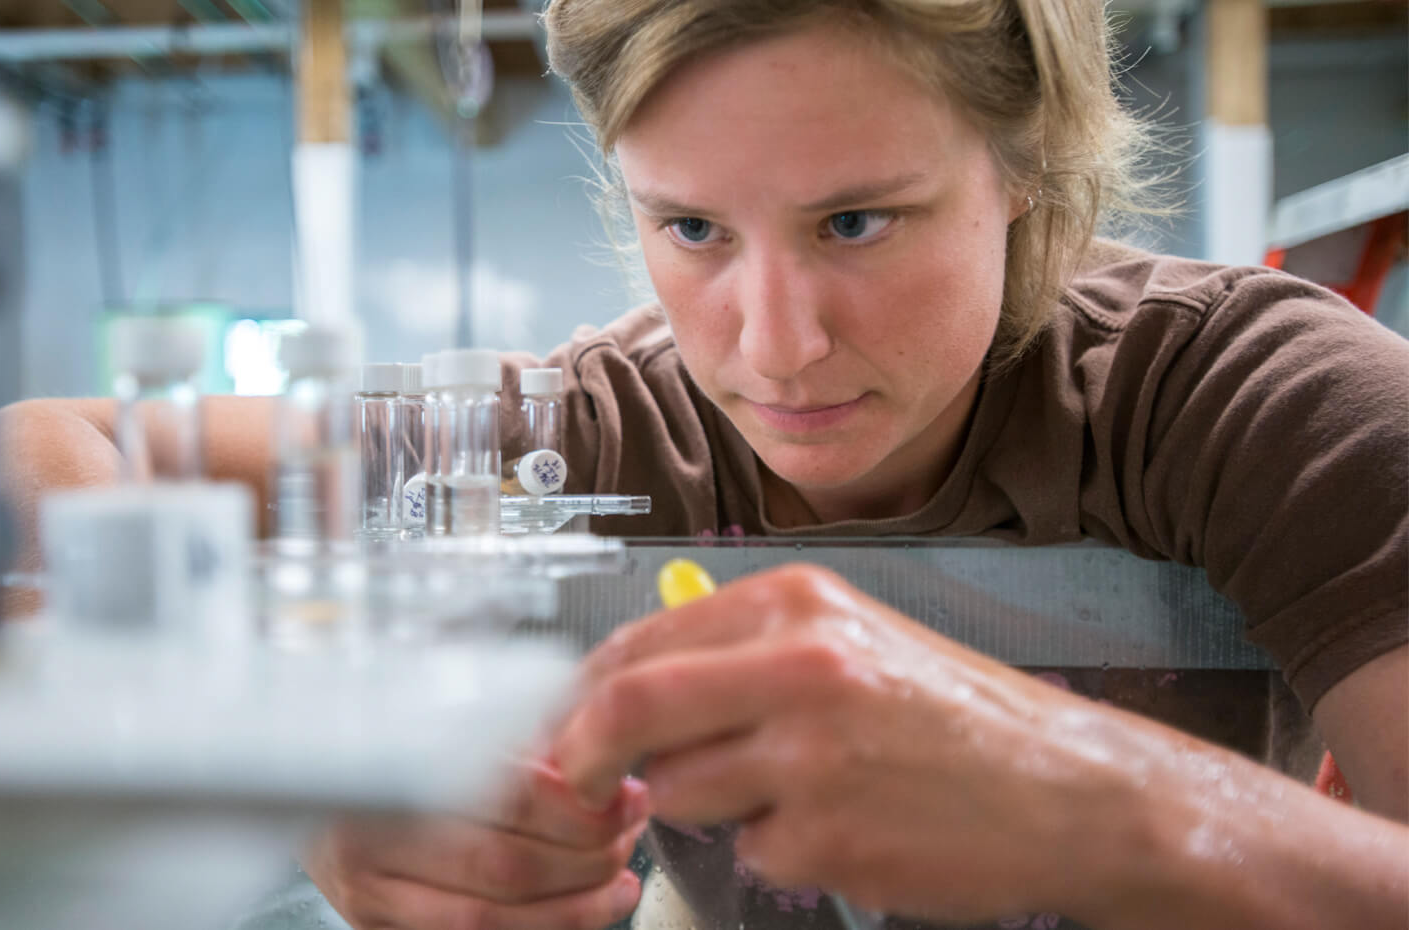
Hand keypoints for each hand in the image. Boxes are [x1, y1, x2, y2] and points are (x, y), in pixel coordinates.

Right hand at [303, 758, 648, 929]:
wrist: (302, 772)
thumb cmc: (387, 736)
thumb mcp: (444, 712)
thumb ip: (510, 731)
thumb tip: (597, 743)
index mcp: (390, 765)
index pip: (504, 797)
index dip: (578, 806)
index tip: (624, 795)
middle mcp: (369, 837)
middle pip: (504, 866)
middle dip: (587, 855)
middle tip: (630, 833)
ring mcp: (367, 893)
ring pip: (490, 918)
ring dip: (576, 906)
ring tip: (622, 880)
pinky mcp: (373, 925)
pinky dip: (542, 928)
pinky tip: (588, 910)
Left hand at [549, 564, 1164, 923]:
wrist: (1070, 789)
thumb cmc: (954, 715)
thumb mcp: (850, 641)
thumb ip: (742, 652)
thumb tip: (628, 682)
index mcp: (799, 606)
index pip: (641, 644)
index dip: (585, 694)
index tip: (566, 727)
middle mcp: (801, 669)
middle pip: (631, 708)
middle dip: (584, 755)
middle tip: (579, 784)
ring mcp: (814, 758)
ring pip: (681, 790)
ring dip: (707, 804)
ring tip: (789, 790)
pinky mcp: (829, 838)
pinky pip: (749, 849)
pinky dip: (774, 848)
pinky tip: (841, 825)